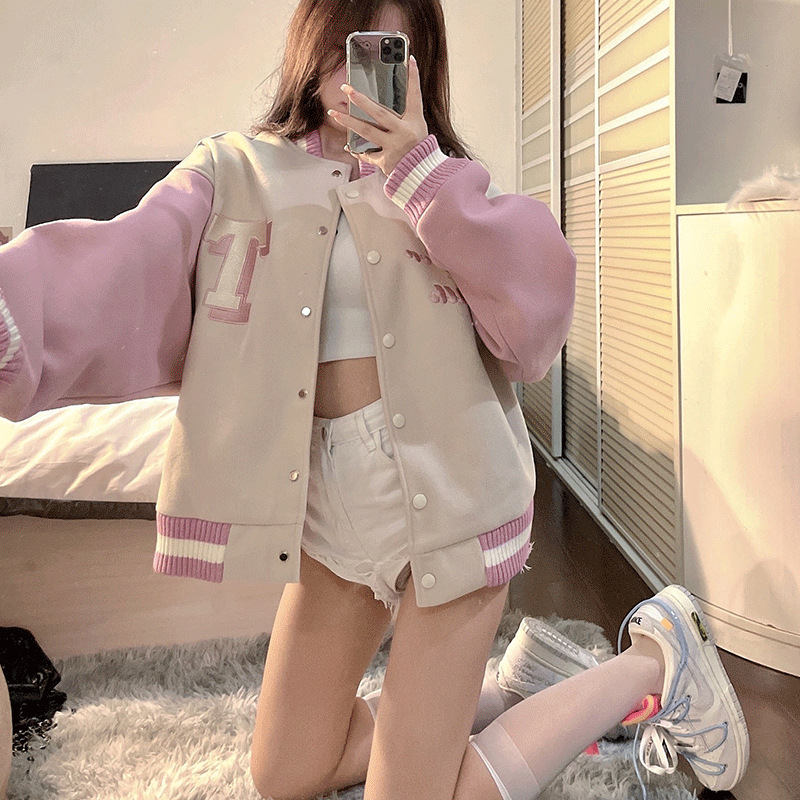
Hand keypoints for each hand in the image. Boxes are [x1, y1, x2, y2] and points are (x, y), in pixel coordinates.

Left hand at [327, 56, 428, 176]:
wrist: (421, 174)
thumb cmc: (418, 148)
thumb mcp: (417, 127)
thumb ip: (404, 112)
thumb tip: (391, 93)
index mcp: (414, 122)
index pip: (414, 96)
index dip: (413, 78)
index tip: (410, 59)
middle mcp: (404, 133)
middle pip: (379, 113)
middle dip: (361, 100)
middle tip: (347, 89)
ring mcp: (393, 148)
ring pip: (367, 132)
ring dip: (348, 122)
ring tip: (334, 113)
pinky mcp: (385, 162)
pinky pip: (367, 155)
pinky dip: (356, 150)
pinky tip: (347, 145)